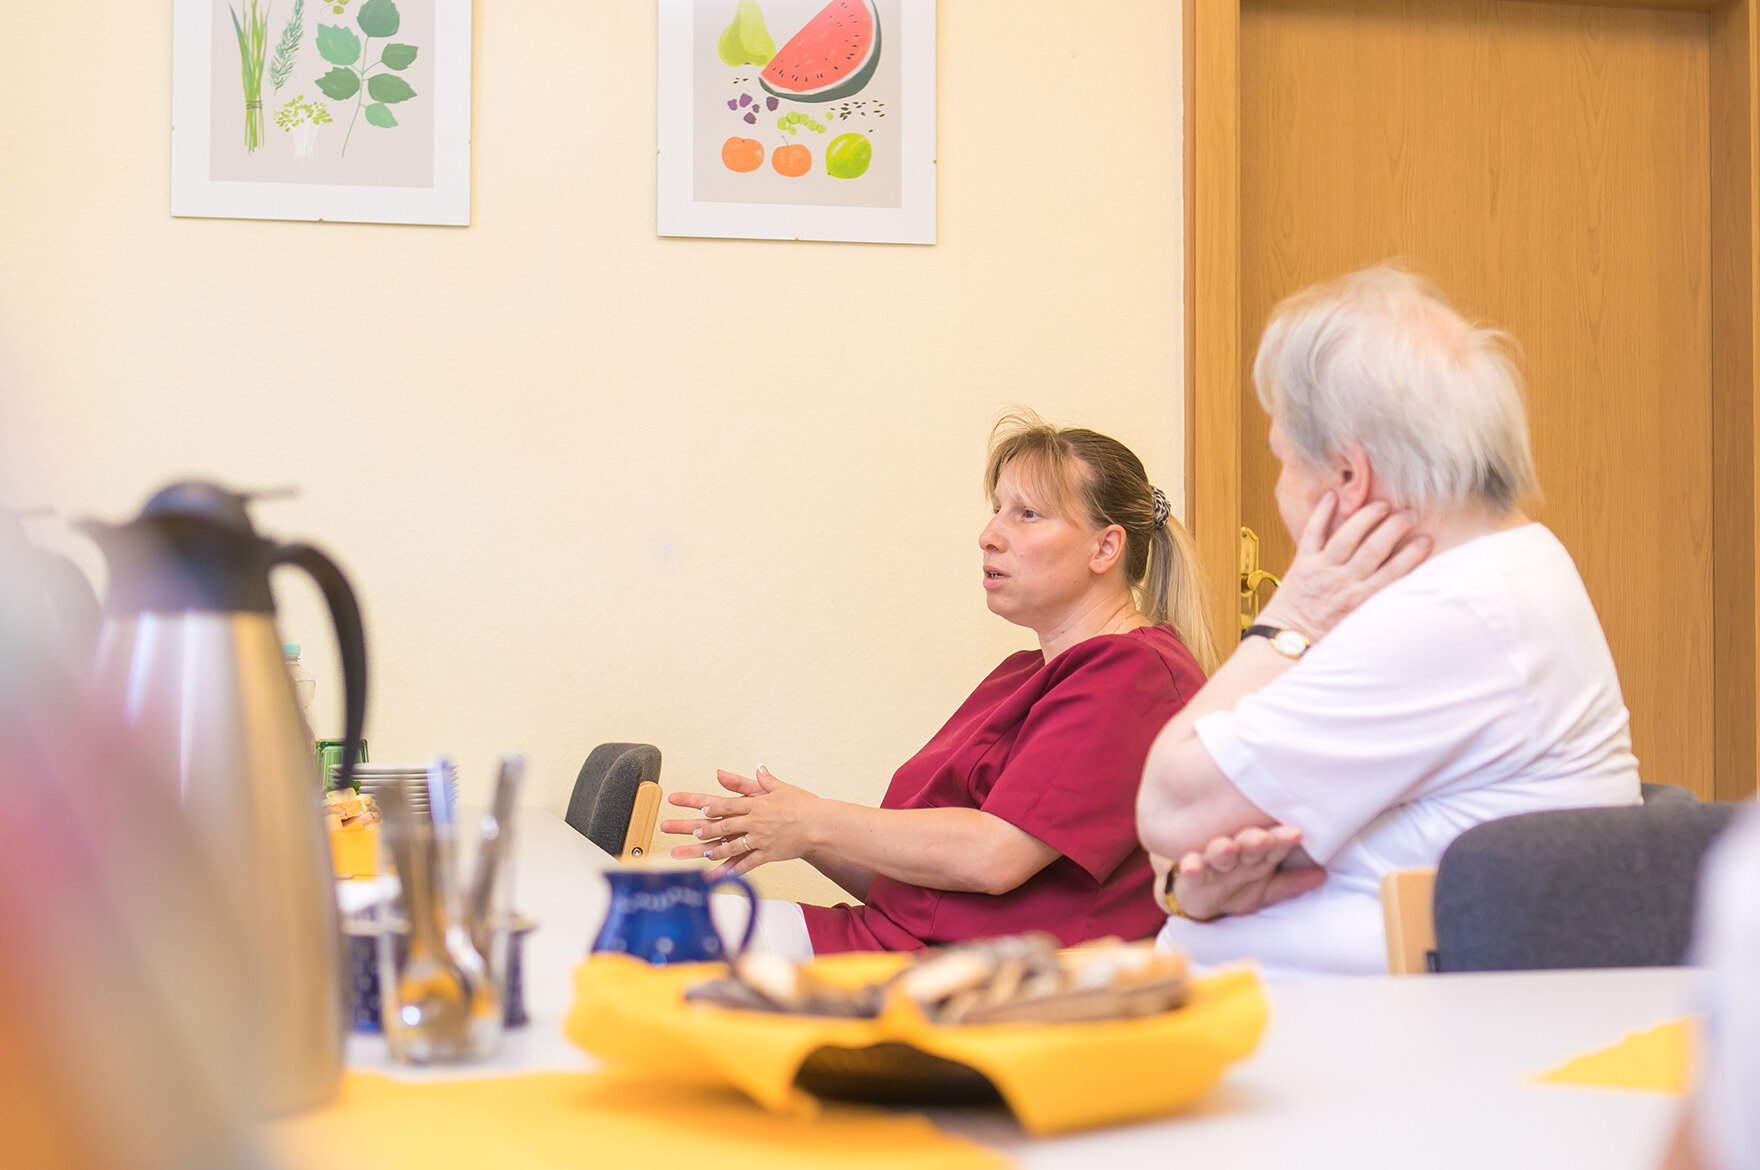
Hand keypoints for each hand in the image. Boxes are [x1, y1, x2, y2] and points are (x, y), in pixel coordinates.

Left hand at [658, 766, 819, 878]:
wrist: (820, 825)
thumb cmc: (804, 805)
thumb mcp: (783, 788)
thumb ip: (766, 779)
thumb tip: (759, 767)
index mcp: (757, 804)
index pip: (729, 804)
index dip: (713, 808)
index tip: (702, 811)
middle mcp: (755, 822)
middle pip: (725, 825)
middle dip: (707, 830)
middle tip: (695, 833)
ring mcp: (760, 839)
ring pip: (733, 846)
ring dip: (717, 850)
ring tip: (706, 854)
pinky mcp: (768, 854)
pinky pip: (747, 864)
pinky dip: (734, 870)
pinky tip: (724, 875)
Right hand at [1169, 825, 1325, 920]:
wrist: (1197, 899)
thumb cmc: (1234, 887)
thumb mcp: (1264, 889)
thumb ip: (1290, 883)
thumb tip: (1323, 875)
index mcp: (1256, 856)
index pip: (1273, 845)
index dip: (1283, 840)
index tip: (1296, 834)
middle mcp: (1237, 854)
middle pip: (1247, 844)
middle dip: (1255, 840)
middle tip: (1263, 838)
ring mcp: (1212, 862)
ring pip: (1219, 852)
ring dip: (1223, 849)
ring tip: (1228, 847)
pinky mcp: (1191, 874)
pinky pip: (1190, 869)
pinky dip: (1191, 867)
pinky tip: (1192, 866)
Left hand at [1258, 494, 1430, 642]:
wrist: (1290, 640)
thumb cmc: (1328, 634)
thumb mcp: (1360, 624)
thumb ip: (1379, 604)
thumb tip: (1410, 588)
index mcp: (1361, 600)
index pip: (1394, 572)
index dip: (1414, 554)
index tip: (1428, 539)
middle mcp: (1343, 583)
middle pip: (1375, 548)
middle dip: (1395, 527)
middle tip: (1409, 514)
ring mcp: (1321, 570)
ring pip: (1348, 536)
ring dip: (1367, 516)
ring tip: (1382, 505)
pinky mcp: (1302, 563)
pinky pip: (1313, 533)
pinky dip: (1322, 513)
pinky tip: (1333, 496)